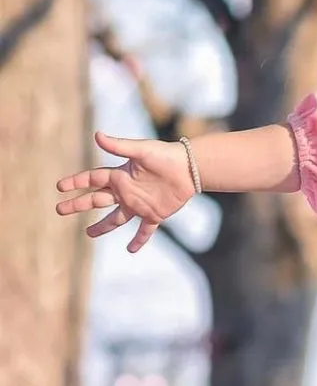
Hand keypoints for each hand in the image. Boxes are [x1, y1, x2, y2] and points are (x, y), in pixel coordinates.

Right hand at [54, 132, 196, 252]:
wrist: (189, 168)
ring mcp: (138, 204)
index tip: (59, 187)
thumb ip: (119, 147)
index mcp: (119, 175)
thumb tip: (96, 135)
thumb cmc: (165, 155)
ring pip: (116, 218)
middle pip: (97, 200)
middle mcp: (125, 191)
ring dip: (102, 226)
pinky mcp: (154, 214)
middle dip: (78, 205)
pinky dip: (138, 240)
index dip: (76, 182)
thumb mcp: (140, 150)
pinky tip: (131, 249)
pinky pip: (144, 231)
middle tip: (60, 210)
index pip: (92, 179)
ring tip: (88, 234)